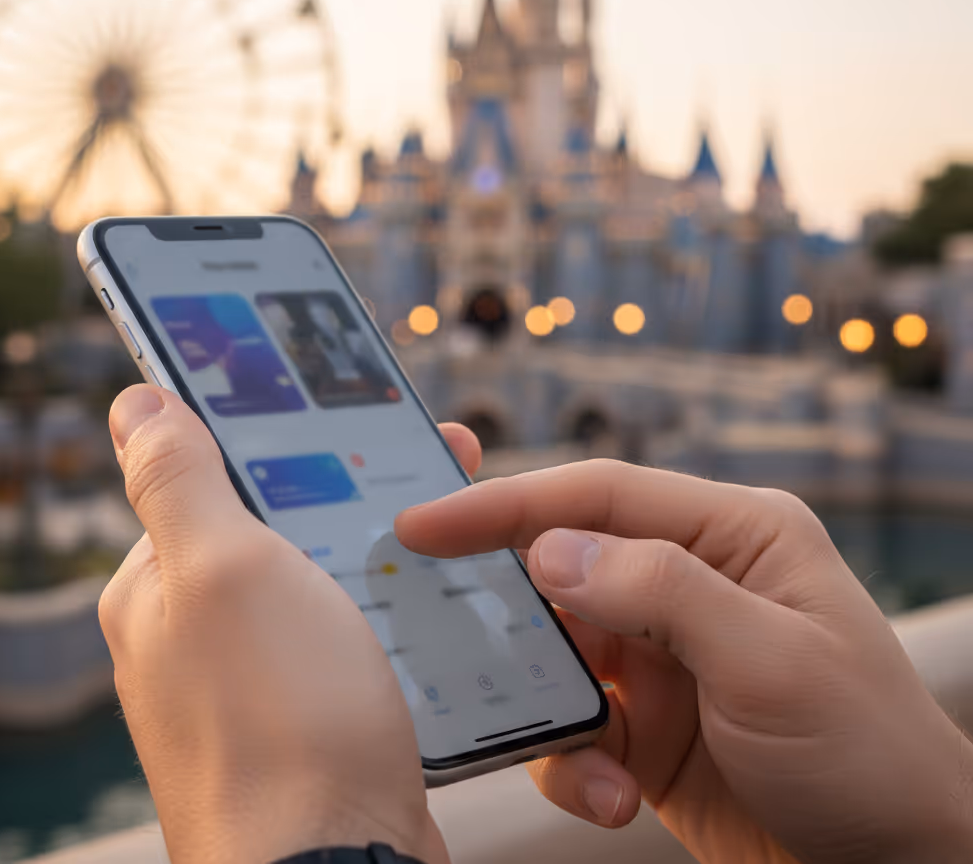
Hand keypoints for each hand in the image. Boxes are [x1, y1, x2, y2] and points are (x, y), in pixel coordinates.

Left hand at [102, 384, 478, 863]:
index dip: (278, 435)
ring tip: (445, 522)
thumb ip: (179, 480)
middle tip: (423, 462)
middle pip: (277, 527)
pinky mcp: (309, 716)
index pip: (210, 477)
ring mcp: (256, 680)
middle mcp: (198, 635)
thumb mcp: (224, 569)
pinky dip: (388, 607)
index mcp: (159, 589)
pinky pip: (349, 635)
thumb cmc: (280, 724)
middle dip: (348, 488)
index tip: (341, 407)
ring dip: (377, 546)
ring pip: (322, 580)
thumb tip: (137, 404)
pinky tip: (431, 600)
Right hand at [396, 458, 972, 863]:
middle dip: (506, 599)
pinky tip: (610, 796)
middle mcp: (688, 580)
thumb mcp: (772, 661)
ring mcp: (661, 652)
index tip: (426, 522)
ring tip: (569, 743)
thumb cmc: (866, 752)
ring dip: (541, 699)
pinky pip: (570, 723)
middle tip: (432, 616)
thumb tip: (553, 552)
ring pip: (555, 649)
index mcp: (730, 533)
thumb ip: (661, 591)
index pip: (600, 495)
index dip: (507, 502)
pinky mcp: (643, 720)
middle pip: (563, 563)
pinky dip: (570, 761)